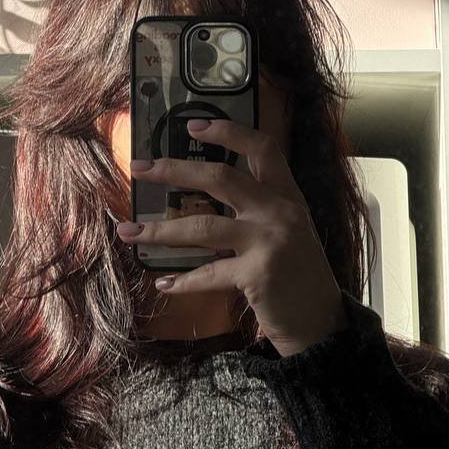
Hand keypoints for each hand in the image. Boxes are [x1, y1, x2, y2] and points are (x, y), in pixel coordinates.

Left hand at [118, 117, 347, 357]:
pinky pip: (208, 274)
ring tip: (127, 231)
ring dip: (159, 230)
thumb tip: (204, 189)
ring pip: (201, 227)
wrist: (321, 323)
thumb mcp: (287, 230)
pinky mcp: (257, 274)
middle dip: (173, 170)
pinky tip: (163, 285)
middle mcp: (280, 212)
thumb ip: (257, 207)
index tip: (193, 125)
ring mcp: (269, 242)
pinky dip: (182, 282)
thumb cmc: (297, 275)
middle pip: (220, 178)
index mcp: (288, 196)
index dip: (228, 132)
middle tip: (139, 168)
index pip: (262, 149)